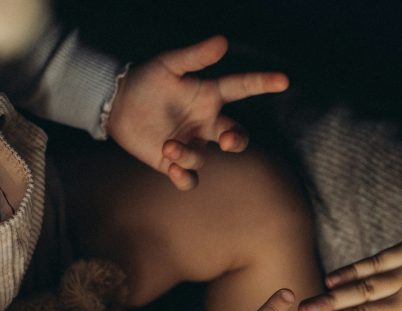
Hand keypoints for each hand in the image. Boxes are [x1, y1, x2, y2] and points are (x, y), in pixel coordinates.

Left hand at [106, 35, 288, 190]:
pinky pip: (190, 178)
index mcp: (209, 96)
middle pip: (235, 135)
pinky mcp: (174, 163)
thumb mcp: (168, 64)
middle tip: (228, 140)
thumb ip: (195, 56)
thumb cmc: (146, 80)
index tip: (284, 80)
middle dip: (236, 140)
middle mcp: (205, 123)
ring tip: (168, 145)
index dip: (263, 83)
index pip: (241, 88)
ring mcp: (191, 144)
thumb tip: (223, 40)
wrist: (117, 105)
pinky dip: (185, 178)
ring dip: (188, 155)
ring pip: (204, 158)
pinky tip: (173, 169)